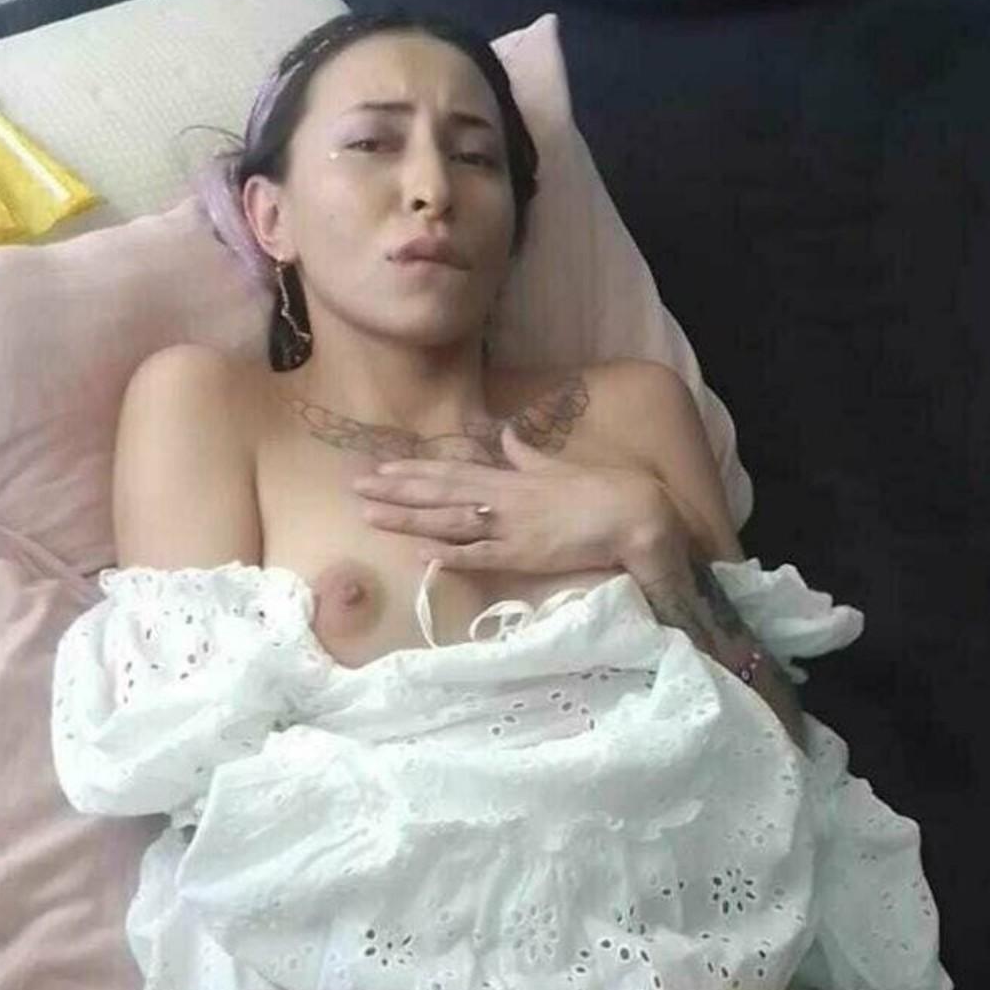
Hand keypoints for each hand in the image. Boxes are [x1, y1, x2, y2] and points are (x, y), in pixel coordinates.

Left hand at [349, 421, 673, 575]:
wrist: (634, 513)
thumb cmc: (601, 490)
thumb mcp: (557, 466)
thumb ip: (527, 454)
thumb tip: (507, 433)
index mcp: (510, 480)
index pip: (452, 473)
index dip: (414, 472)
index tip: (381, 469)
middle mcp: (502, 500)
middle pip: (440, 493)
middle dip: (396, 491)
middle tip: (355, 487)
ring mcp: (511, 528)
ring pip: (448, 521)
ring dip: (408, 519)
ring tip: (369, 515)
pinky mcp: (525, 555)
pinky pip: (481, 556)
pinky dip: (452, 554)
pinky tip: (421, 554)